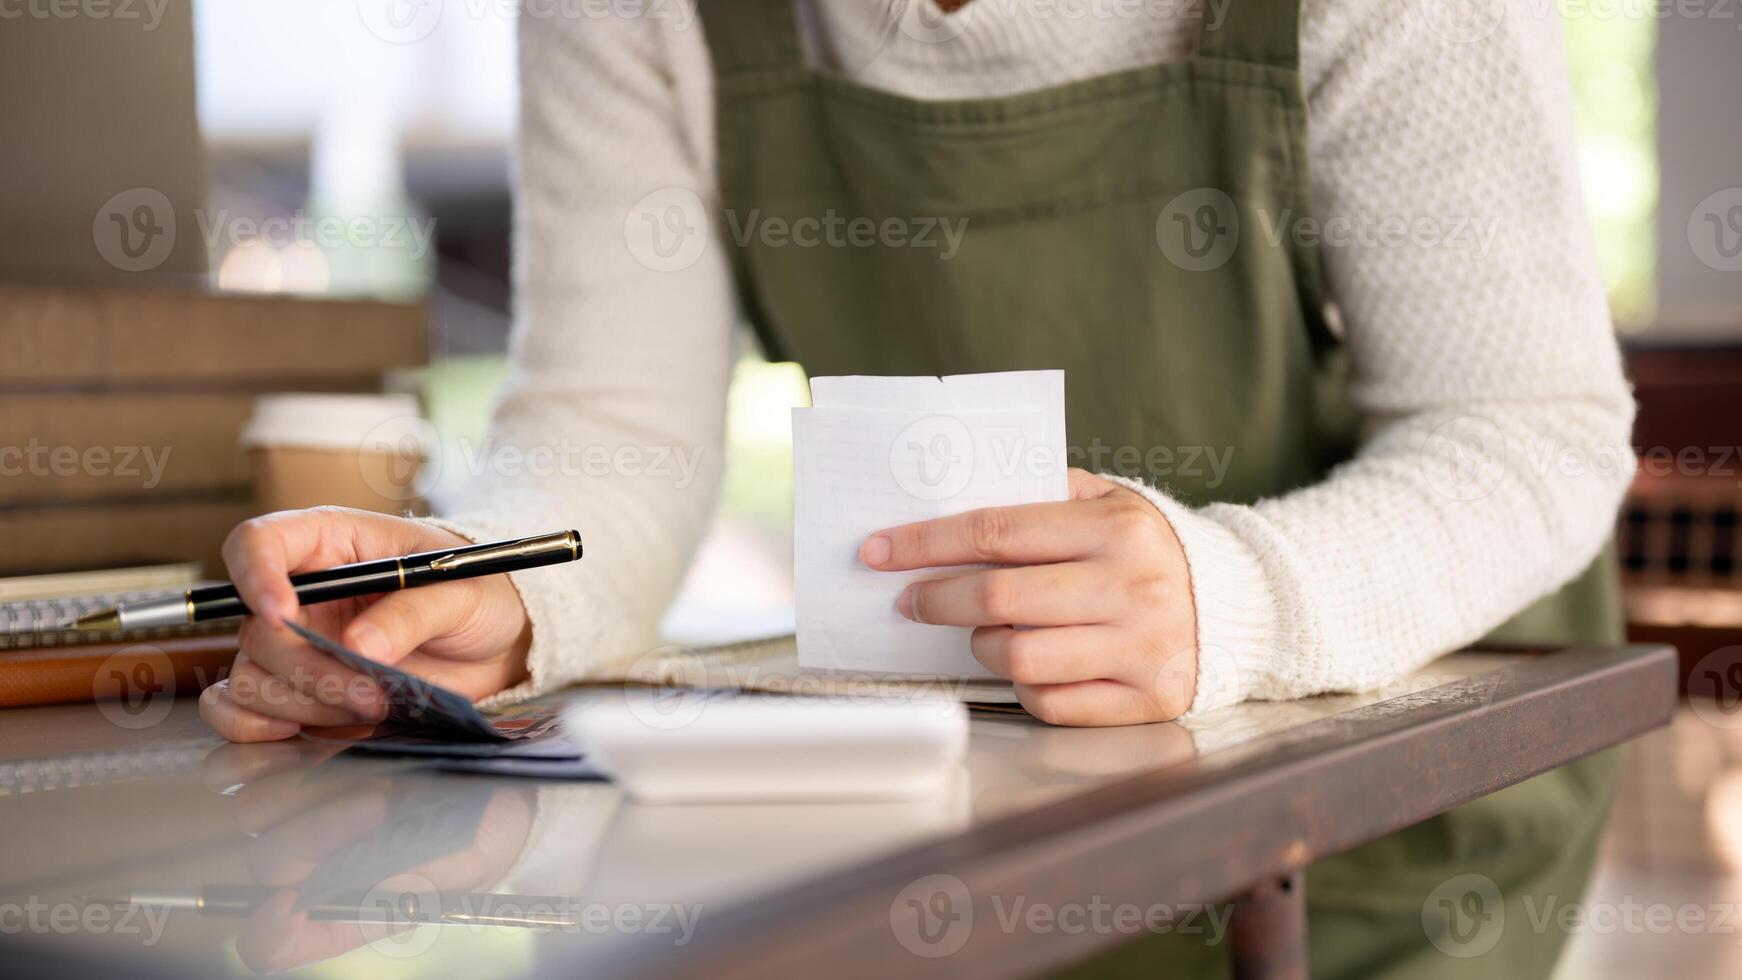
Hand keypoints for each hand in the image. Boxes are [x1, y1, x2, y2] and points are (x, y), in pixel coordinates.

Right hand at [199, 507, 532, 742]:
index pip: (258, 543)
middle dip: (310, 669)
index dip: (255, 574)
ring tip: (373, 704)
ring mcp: (298, 645)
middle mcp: (302, 594)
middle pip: (257, 629)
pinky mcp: (302, 691)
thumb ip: (412, 613)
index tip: (283, 614)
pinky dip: (260, 728)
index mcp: (332, 544)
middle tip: (371, 691)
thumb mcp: (463, 592)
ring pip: (253, 676)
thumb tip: (358, 645)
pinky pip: (245, 710)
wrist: (498, 647)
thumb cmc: (479, 597)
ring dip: (305, 703)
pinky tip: (304, 731)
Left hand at [200, 742, 533, 971]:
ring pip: (249, 811)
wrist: (492, 769)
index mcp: (341, 907)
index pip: (272, 944)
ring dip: (300, 788)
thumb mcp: (469, 864)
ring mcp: (294, 813)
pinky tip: (318, 737)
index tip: (293, 904)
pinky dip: (263, 752)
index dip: (270, 931)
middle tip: (382, 802)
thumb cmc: (481, 832)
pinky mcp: (290, 761)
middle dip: (316, 834)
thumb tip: (376, 883)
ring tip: (362, 765)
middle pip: (268, 863)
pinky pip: (237, 765)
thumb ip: (422, 879)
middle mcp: (309, 865)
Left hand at [859, 469, 1197, 725]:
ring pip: (1019, 657)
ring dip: (983, 646)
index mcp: (1117, 527)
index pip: (997, 531)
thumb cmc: (1145, 548)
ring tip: (985, 632)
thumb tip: (943, 508)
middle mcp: (1134, 586)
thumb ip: (1037, 498)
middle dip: (938, 599)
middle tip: (911, 600)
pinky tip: (1029, 665)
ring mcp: (1143, 647)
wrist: (1238, 605)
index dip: (926, 543)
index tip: (877, 552)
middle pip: (999, 597)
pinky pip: (1051, 702)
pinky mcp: (1147, 699)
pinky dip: (1024, 687)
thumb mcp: (1107, 501)